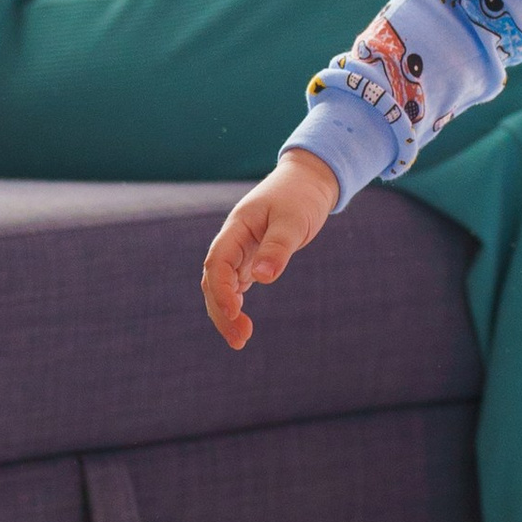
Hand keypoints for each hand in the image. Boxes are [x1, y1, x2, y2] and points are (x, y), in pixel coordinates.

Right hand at [201, 151, 338, 347]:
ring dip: (226, 312)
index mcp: (236, 228)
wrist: (308, 181)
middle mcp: (233, 241)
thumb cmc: (300, 196)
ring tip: (241, 339)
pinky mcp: (251, 259)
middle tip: (240, 340)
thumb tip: (262, 277)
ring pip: (221, 286)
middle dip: (221, 311)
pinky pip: (234, 285)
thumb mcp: (293, 219)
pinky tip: (242, 324)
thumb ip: (278, 247)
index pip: (217, 262)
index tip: (235, 312)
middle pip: (213, 281)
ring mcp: (239, 251)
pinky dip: (235, 304)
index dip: (221, 290)